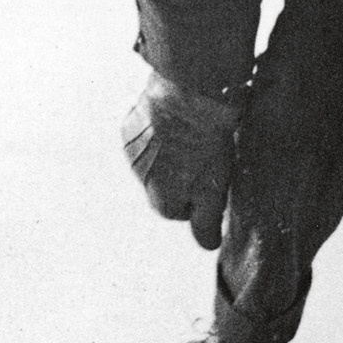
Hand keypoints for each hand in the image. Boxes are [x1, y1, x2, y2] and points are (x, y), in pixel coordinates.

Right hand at [121, 72, 242, 249]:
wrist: (189, 97)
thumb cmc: (207, 144)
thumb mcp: (215, 189)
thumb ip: (207, 222)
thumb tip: (208, 246)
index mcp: (162, 200)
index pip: (177, 212)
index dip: (196, 198)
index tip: (210, 179)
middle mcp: (140, 182)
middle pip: (162, 188)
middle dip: (179, 177)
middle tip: (202, 157)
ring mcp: (131, 154)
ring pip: (150, 164)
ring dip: (165, 156)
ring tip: (188, 137)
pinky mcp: (127, 129)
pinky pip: (141, 140)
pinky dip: (154, 135)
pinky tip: (172, 122)